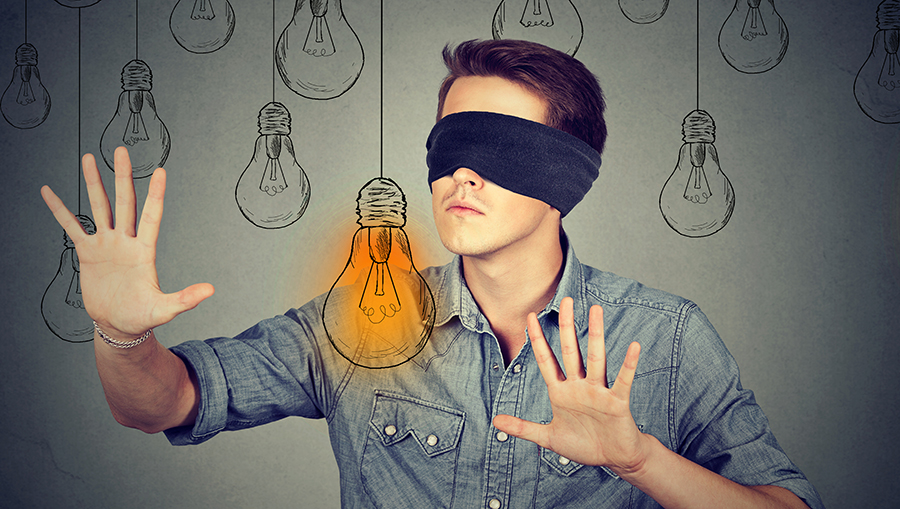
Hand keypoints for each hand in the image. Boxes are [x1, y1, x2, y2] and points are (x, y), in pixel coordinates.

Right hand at [40, 146, 213, 339]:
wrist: (118, 325)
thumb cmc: (142, 316)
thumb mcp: (164, 308)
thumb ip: (186, 298)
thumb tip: (211, 290)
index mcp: (145, 250)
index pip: (152, 215)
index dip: (156, 194)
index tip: (161, 171)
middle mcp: (126, 241)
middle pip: (125, 201)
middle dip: (123, 176)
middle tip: (121, 150)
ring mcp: (106, 244)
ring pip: (99, 207)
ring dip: (94, 183)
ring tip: (88, 158)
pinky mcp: (88, 252)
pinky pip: (71, 226)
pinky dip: (60, 210)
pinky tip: (49, 192)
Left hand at [493, 297, 646, 473]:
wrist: (613, 457)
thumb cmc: (584, 444)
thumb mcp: (548, 437)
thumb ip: (523, 428)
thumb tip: (495, 421)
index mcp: (561, 392)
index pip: (546, 360)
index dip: (537, 339)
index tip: (529, 317)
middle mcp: (579, 386)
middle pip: (571, 350)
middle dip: (567, 326)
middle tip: (566, 299)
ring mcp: (598, 392)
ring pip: (596, 358)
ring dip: (596, 335)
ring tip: (596, 311)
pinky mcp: (616, 402)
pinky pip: (623, 380)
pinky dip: (628, 364)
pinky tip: (633, 346)